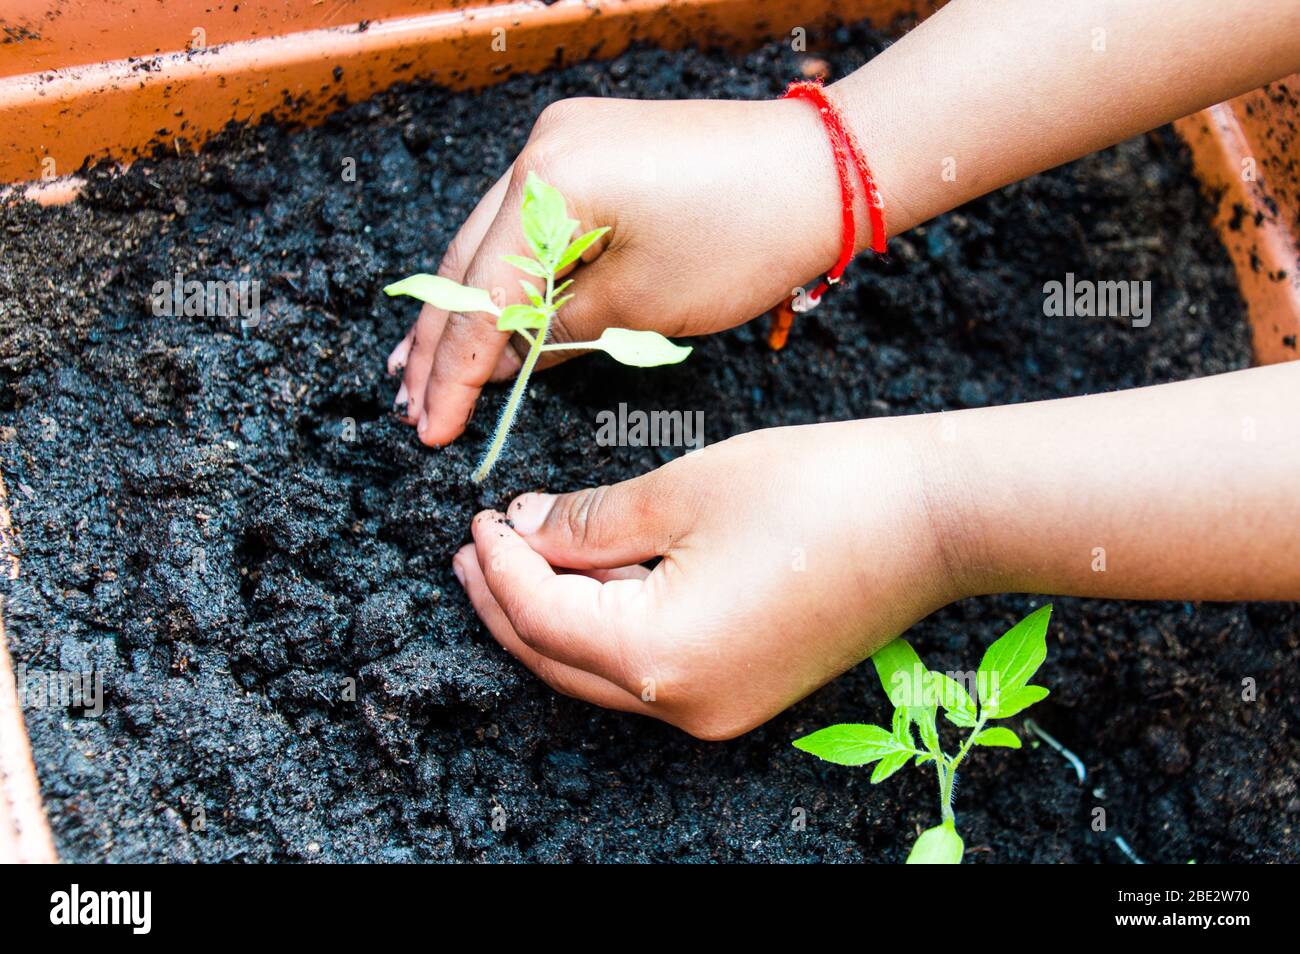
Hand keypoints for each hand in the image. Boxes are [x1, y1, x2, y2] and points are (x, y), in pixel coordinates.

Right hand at [387, 96, 855, 446]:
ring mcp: (565, 141)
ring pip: (492, 241)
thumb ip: (556, 334)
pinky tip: (486, 312)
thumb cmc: (744, 237)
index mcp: (550, 180)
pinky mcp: (591, 150)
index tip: (433, 429)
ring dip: (464, 307)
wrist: (821, 172)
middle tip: (409, 405)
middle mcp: (542, 148)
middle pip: (469, 261)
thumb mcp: (642, 305)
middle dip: (440, 341)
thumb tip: (504, 361)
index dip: (455, 372)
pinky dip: (510, 273)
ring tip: (421, 369)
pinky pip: (530, 221)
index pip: (482, 294)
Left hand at [450, 419, 966, 738]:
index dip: (499, 566)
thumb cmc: (816, 489)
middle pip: (562, 660)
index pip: (542, 618)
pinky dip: (612, 623)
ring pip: (603, 669)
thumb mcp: (680, 492)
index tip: (477, 518)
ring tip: (524, 552)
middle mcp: (686, 706)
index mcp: (661, 659)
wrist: (935, 516)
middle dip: (509, 602)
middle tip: (475, 548)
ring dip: (558, 612)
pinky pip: (650, 667)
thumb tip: (523, 529)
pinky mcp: (745, 691)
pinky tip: (596, 573)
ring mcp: (720, 708)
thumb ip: (588, 522)